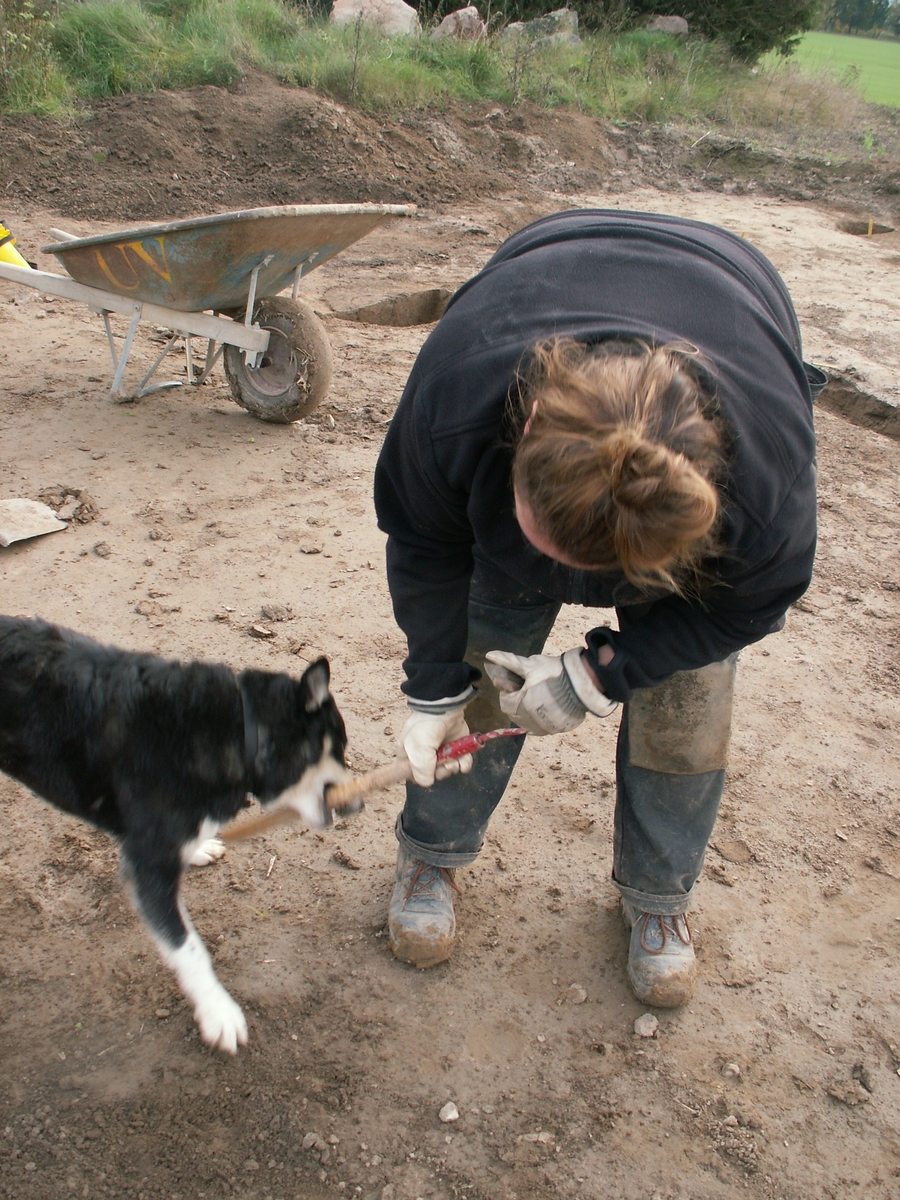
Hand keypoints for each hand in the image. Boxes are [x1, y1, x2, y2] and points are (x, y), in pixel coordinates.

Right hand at [400, 704, 473, 786]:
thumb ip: (421, 771)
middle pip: (432, 775)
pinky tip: (462, 758)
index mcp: (409, 755)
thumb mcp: (418, 750)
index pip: (410, 775)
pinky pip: (462, 764)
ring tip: (453, 756)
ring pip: (448, 771)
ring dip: (453, 767)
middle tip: (443, 761)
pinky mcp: (456, 748)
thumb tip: (428, 782)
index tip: (426, 773)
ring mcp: (442, 752)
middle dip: (440, 772)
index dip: (419, 777)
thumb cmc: (426, 727)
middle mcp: (425, 755)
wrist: (445, 707)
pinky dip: (464, 763)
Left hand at [484, 648, 617, 735]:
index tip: (522, 681)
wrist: (583, 683)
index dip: (511, 689)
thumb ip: (508, 663)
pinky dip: (541, 718)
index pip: (505, 700)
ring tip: (542, 695)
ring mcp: (543, 728)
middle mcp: (529, 721)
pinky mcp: (556, 730)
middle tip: (533, 687)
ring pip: (528, 721)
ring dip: (529, 710)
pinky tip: (549, 706)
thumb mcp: (529, 665)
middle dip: (520, 700)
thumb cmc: (553, 672)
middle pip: (515, 712)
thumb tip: (490, 655)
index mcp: (520, 705)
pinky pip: (541, 727)